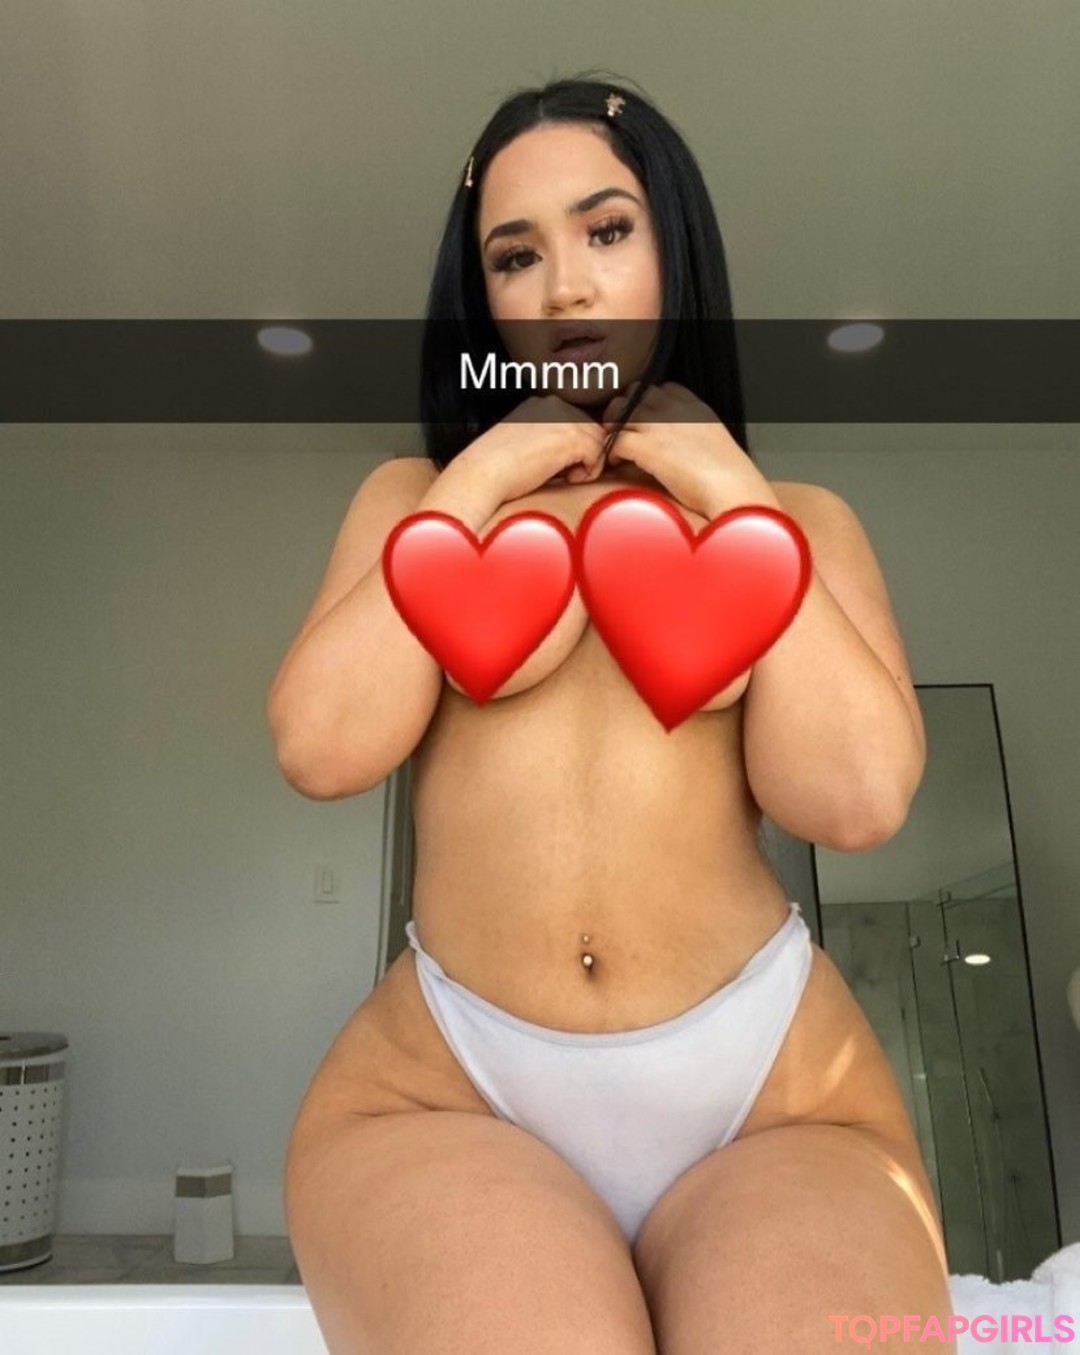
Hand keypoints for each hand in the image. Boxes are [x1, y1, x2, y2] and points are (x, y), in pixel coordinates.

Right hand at [461, 394, 608, 505]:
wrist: (482, 473)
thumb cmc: (496, 467)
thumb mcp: (525, 442)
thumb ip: (549, 439)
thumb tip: (577, 453)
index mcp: (542, 404)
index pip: (578, 421)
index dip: (575, 447)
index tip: (558, 464)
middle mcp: (555, 405)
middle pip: (592, 429)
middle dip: (584, 454)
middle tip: (563, 473)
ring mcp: (565, 419)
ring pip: (599, 441)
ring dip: (587, 463)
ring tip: (563, 476)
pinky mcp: (571, 438)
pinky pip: (598, 455)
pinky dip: (587, 472)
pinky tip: (565, 479)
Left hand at [600, 382, 772, 518]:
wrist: (733, 488)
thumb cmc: (727, 475)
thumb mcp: (714, 439)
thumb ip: (694, 430)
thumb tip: (681, 441)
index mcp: (693, 406)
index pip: (661, 388)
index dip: (646, 402)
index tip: (642, 420)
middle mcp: (675, 409)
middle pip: (634, 393)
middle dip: (623, 410)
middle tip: (620, 430)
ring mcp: (660, 426)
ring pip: (619, 411)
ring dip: (612, 427)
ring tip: (615, 445)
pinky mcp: (648, 448)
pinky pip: (615, 440)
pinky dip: (611, 451)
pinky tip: (616, 463)